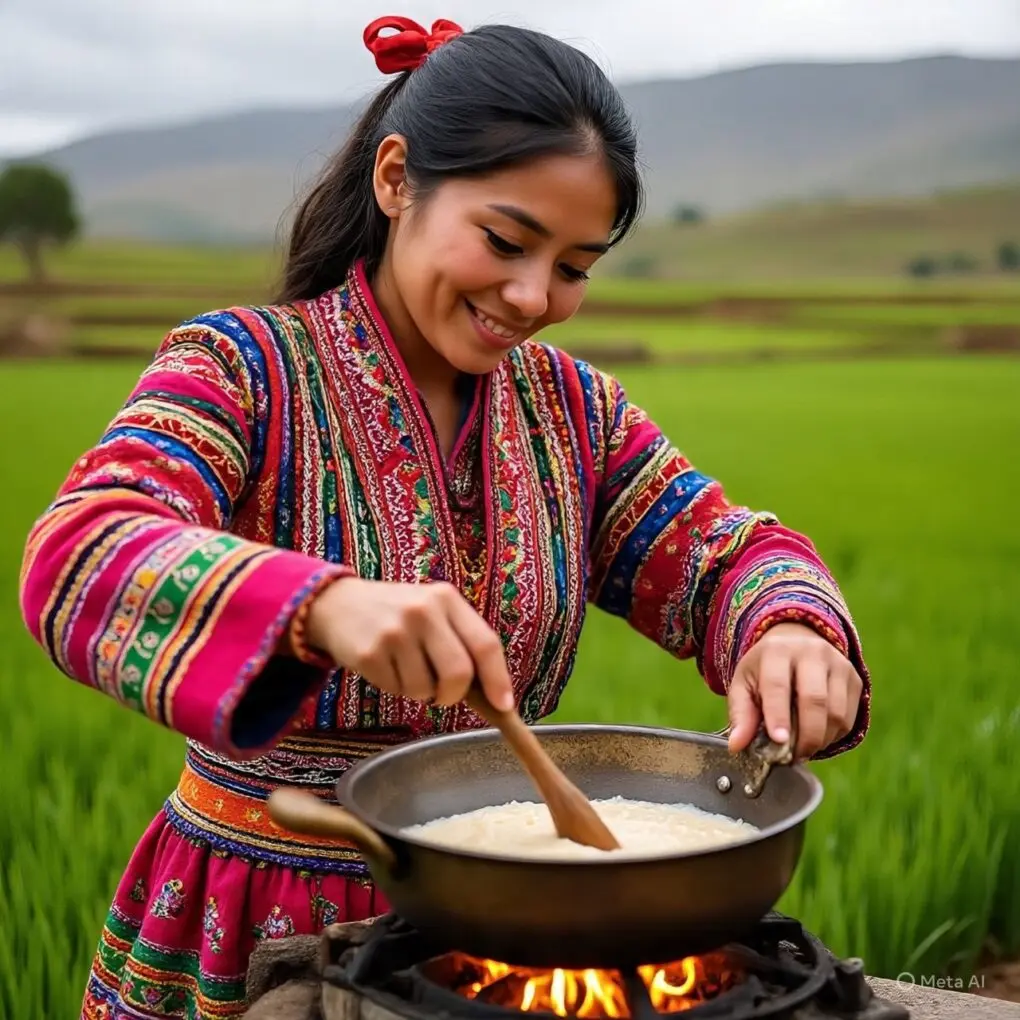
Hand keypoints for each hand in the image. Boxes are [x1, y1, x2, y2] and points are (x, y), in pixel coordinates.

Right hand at [304, 577, 514, 710]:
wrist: (339, 604)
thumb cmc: (398, 615)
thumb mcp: (433, 611)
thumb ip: (461, 640)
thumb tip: (494, 692)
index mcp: (446, 599)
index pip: (485, 643)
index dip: (498, 679)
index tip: (504, 705)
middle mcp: (423, 611)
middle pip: (459, 673)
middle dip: (454, 695)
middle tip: (443, 694)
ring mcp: (394, 632)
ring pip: (426, 689)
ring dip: (421, 692)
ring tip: (407, 668)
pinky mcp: (369, 653)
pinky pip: (397, 690)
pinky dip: (397, 688)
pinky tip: (386, 666)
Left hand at [726, 622, 862, 760]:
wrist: (796, 644)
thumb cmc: (765, 670)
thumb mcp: (744, 684)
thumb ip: (741, 714)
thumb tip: (736, 745)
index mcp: (777, 651)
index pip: (778, 685)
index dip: (778, 715)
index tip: (779, 741)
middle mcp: (811, 652)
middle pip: (815, 700)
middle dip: (806, 736)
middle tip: (794, 756)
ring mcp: (838, 664)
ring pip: (836, 713)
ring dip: (821, 739)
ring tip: (804, 748)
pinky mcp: (854, 678)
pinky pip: (849, 717)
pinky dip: (834, 735)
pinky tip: (818, 736)